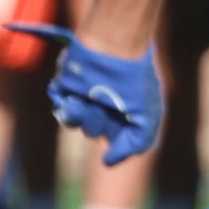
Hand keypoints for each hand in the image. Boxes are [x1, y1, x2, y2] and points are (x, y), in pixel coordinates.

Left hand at [20, 25, 163, 164]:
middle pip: (95, 131)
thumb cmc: (134, 80)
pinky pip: (61, 107)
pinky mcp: (68, 87)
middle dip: (96, 123)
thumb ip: (136, 145)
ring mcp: (87, 95)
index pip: (120, 139)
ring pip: (76, 122)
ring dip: (79, 115)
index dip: (117, 143)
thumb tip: (107, 163)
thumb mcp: (148, 118)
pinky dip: (64, 105)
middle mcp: (108, 104)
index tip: (114, 141)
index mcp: (130, 111)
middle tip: (102, 106)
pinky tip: (72, 96)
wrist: (111, 45)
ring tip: (82, 100)